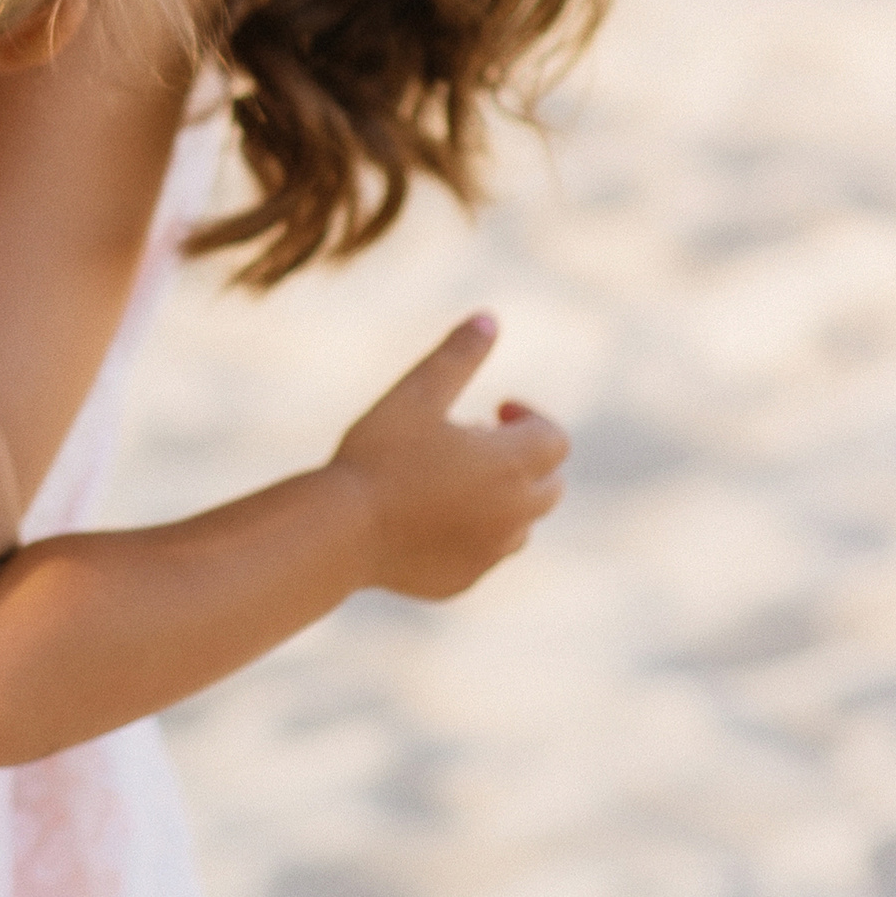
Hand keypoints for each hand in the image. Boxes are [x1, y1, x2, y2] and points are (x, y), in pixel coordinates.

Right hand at [328, 315, 567, 599]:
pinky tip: (425, 518)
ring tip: (448, 480)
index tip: (493, 410)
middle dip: (523, 460)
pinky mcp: (465, 580)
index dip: (529, 419)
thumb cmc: (378, 454)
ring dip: (501, 499)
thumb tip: (489, 317)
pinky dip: (472, 534)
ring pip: (520, 523)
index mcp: (513, 463)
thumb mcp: (417, 392)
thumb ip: (458, 355)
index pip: (555, 439)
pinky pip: (485, 554)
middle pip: (549, 483)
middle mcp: (515, 513)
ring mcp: (492, 553)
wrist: (341, 532)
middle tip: (472, 442)